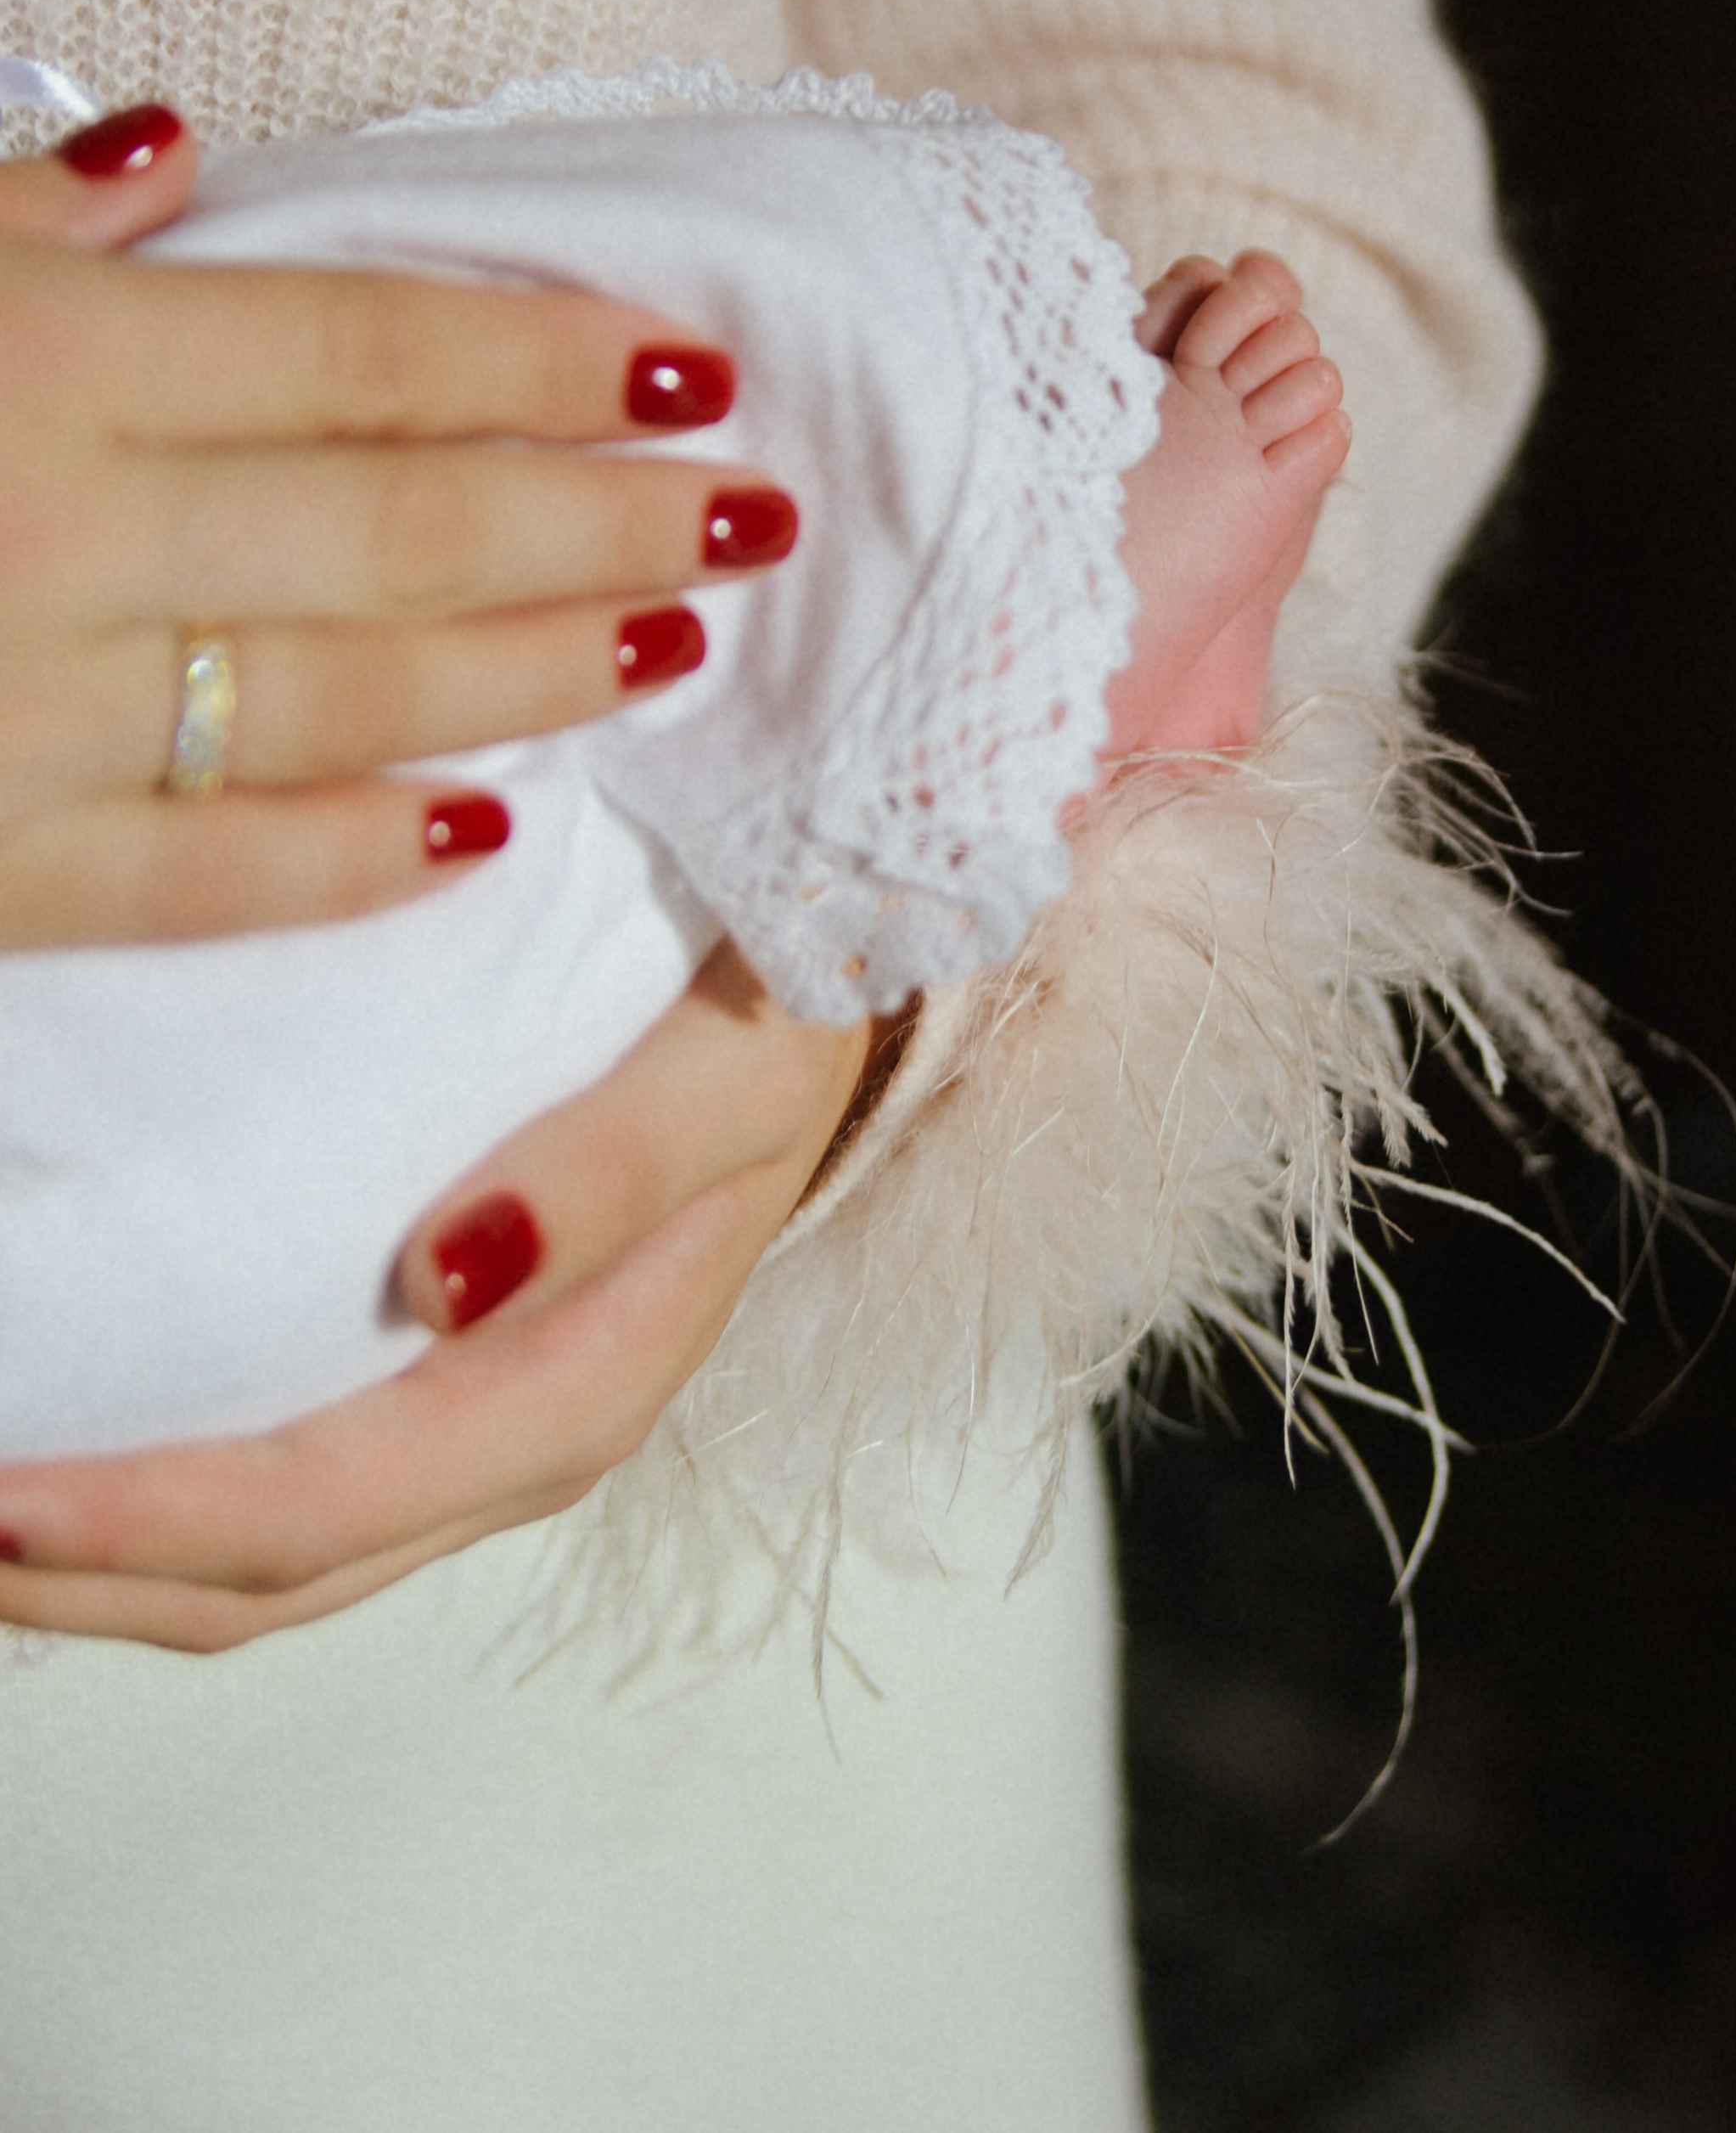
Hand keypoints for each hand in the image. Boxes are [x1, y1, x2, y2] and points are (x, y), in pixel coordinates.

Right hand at [0, 107, 796, 949]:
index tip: (695, 370)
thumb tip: (181, 149)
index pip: (362, 352)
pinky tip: (481, 833)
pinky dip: (349, 858)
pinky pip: (206, 875)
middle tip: (755, 517)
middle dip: (605, 522)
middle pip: (405, 525)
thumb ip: (24, 214)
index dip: (547, 360)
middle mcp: (71, 537)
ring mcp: (37, 719)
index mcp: (53, 364)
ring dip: (530, 673)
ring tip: (672, 645)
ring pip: (345, 697)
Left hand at [0, 945, 876, 1648]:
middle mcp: (515, 1435)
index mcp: (577, 1386)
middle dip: (92, 1577)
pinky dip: (169, 1480)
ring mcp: (480, 1416)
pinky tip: (88, 1423)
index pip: (326, 1509)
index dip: (157, 1523)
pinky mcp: (449, 1370)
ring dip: (116, 1554)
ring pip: (268, 1558)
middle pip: (271, 1578)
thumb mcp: (733, 1072)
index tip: (9, 1494)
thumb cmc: (782, 1015)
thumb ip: (608, 1173)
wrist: (832, 980)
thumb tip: (447, 1277)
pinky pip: (290, 1474)